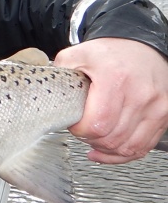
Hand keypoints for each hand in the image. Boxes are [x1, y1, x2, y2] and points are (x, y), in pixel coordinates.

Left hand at [55, 37, 167, 163]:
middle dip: (91, 140)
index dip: (80, 130)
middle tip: (82, 130)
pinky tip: (107, 151)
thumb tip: (46, 91)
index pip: (98, 123)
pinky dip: (123, 155)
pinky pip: (142, 148)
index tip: (74, 123)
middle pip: (112, 138)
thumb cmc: (110, 53)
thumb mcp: (78, 54)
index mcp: (115, 79)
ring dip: (106, 149)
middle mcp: (141, 94)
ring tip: (94, 139)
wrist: (140, 47)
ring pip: (128, 147)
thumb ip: (60, 72)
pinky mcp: (162, 117)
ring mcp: (156, 107)